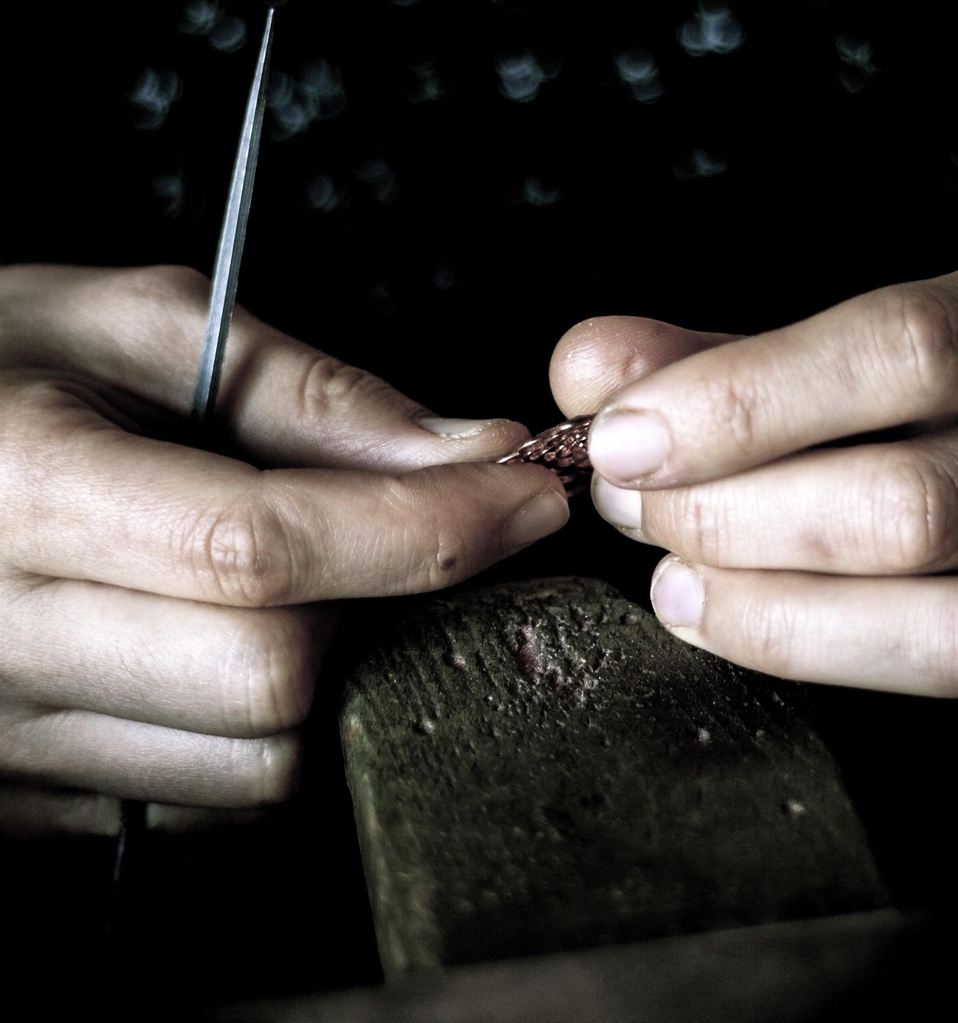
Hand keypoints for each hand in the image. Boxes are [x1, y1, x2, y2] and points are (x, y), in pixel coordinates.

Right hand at [0, 264, 567, 835]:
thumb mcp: (132, 329)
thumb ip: (306, 392)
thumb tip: (463, 450)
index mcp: (22, 491)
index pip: (265, 548)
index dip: (425, 527)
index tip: (523, 496)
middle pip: (274, 678)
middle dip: (377, 606)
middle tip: (402, 536)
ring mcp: (6, 738)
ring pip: (253, 765)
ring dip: (331, 678)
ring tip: (303, 587)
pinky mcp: (26, 792)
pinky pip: (205, 797)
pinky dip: (263, 731)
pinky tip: (236, 645)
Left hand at [550, 247, 957, 855]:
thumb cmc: (947, 376)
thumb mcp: (852, 341)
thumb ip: (727, 355)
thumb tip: (591, 368)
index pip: (901, 352)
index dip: (742, 404)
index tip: (622, 442)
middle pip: (911, 510)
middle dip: (731, 522)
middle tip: (636, 512)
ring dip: (792, 628)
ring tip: (680, 595)